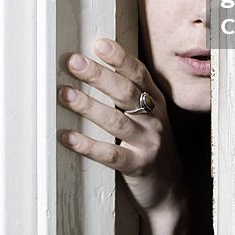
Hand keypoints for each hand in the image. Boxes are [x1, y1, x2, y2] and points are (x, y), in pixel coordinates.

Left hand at [58, 38, 189, 234]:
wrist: (170, 191)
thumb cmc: (151, 145)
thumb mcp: (148, 116)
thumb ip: (128, 94)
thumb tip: (94, 65)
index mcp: (156, 102)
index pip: (138, 73)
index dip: (119, 57)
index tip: (99, 43)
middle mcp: (154, 119)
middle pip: (125, 92)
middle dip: (98, 75)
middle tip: (74, 62)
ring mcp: (148, 143)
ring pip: (116, 121)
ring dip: (88, 106)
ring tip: (65, 94)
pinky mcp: (138, 167)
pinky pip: (110, 155)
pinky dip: (87, 145)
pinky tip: (68, 137)